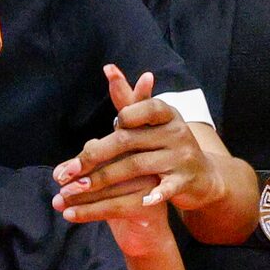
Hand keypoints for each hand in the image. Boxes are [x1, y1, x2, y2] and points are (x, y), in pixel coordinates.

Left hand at [51, 67, 197, 255]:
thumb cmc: (167, 145)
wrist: (203, 176)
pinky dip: (156, 194)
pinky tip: (143, 201)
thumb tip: (108, 68)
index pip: (138, 109)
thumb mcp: (152, 120)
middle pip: (127, 141)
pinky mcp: (185, 181)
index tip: (91, 138)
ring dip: (104, 179)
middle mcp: (175, 132)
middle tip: (66, 173)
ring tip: (77, 190)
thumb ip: (129, 98)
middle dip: (93, 157)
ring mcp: (181, 157)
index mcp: (165, 114)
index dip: (114, 121)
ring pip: (136, 166)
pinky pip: (167, 187)